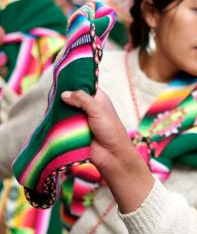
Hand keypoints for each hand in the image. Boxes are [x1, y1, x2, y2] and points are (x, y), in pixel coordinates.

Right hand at [62, 88, 153, 211]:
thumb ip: (82, 99)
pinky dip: (56, 120)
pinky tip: (48, 117)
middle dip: (62, 96)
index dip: (73, 81)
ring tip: (50, 107)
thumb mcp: (98, 110)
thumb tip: (64, 94)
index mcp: (97, 97)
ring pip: (64, 109)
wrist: (111, 155)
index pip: (83, 84)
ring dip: (58, 109)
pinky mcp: (72, 129)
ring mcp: (79, 118)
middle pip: (70, 97)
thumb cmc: (110, 131)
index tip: (60, 78)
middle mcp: (88, 106)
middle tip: (52, 94)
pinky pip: (61, 122)